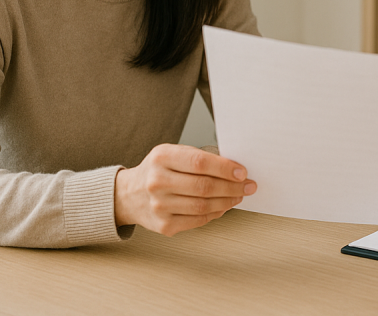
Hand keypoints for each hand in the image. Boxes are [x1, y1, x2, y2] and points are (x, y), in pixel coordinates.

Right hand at [114, 143, 256, 235]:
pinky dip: (215, 213)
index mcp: (162, 158)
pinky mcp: (164, 225)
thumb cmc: (158, 170)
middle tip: (248, 186)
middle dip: (232, 187)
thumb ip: (200, 158)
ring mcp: (159, 206)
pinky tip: (223, 206)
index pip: (200, 163)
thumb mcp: (173, 153)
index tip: (242, 172)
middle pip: (204, 186)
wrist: (129, 195)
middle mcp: (157, 181)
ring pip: (203, 206)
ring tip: (238, 195)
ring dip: (228, 201)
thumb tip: (234, 168)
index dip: (225, 168)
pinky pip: (198, 220)